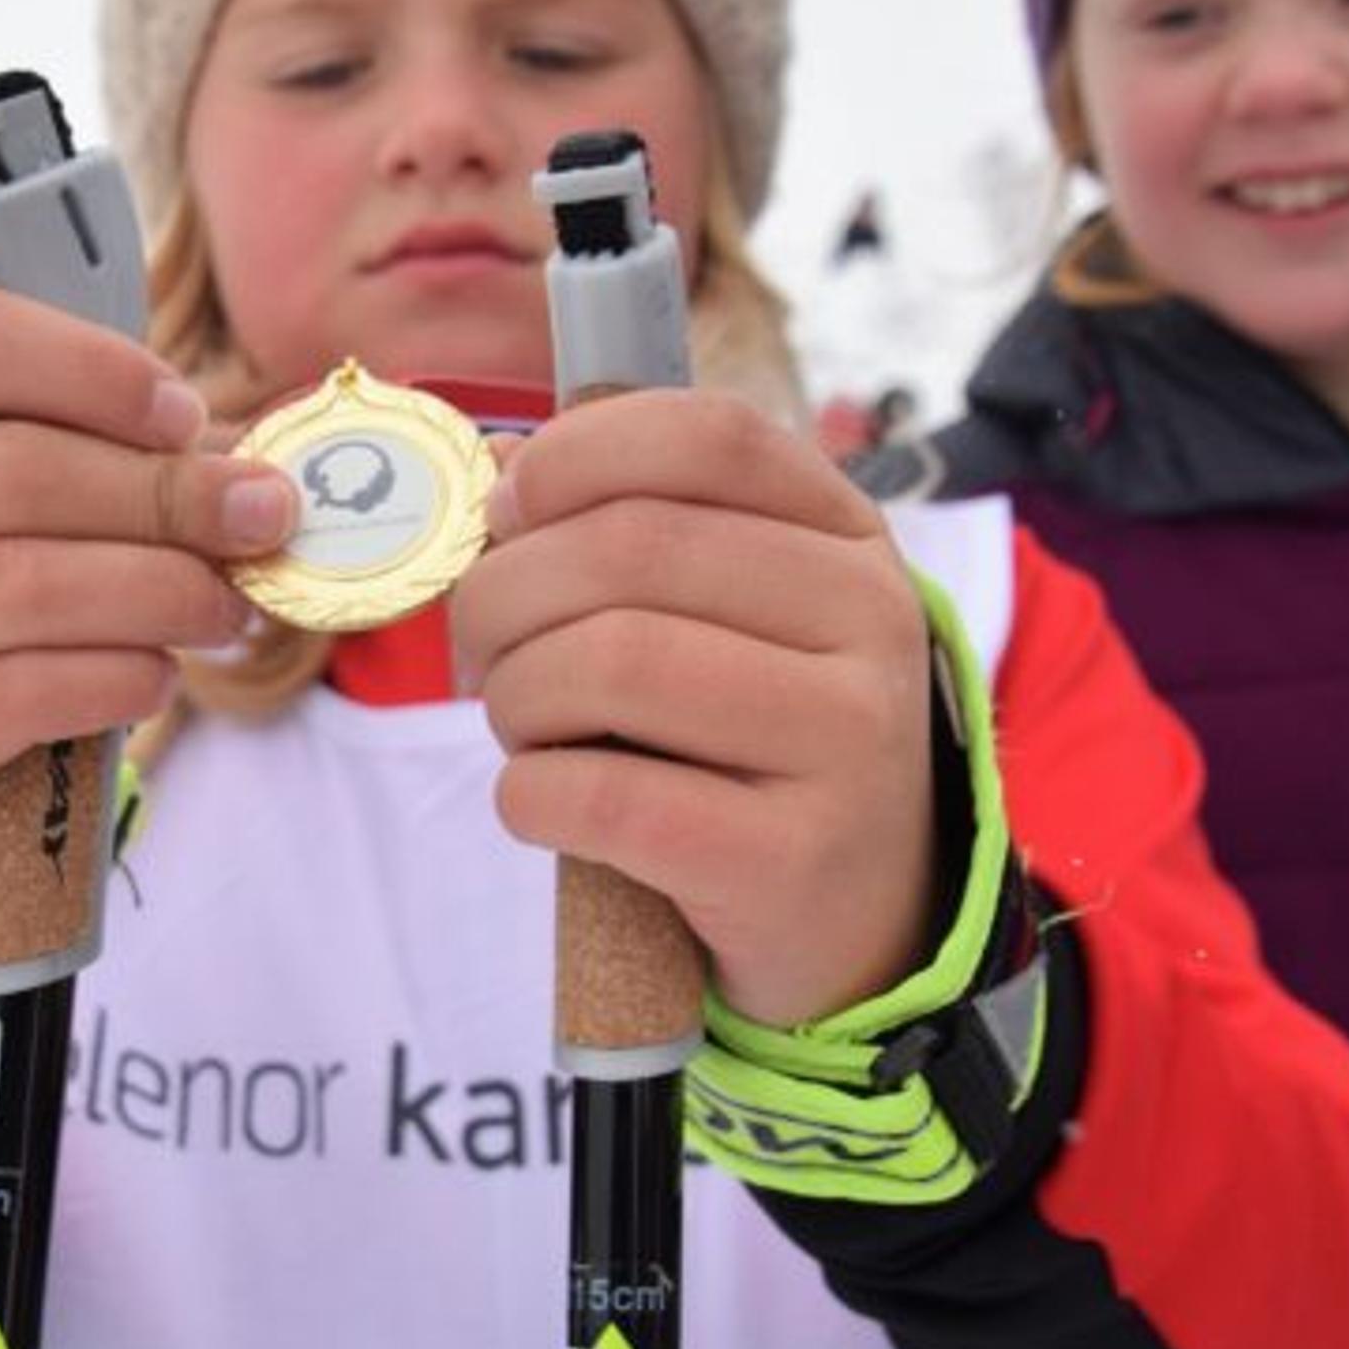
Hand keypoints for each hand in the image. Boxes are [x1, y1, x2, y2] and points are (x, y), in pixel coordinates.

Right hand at [0, 287, 299, 903]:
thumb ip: (86, 467)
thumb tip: (246, 478)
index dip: (88, 367)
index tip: (186, 415)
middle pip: (7, 469)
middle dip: (160, 494)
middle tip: (260, 520)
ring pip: (17, 586)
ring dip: (154, 592)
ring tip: (225, 610)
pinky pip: (9, 695)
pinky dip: (108, 679)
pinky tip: (155, 677)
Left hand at [450, 389, 940, 1024]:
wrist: (857, 913)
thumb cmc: (748, 739)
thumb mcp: (726, 612)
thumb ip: (622, 523)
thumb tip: (496, 464)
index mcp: (848, 535)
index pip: (707, 435)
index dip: (574, 457)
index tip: (503, 513)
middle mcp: (870, 620)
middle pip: (629, 548)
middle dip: (502, 596)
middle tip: (478, 654)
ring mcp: (847, 742)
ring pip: (611, 662)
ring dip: (515, 696)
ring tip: (520, 728)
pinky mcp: (792, 857)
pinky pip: (604, 798)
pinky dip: (528, 795)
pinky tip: (538, 802)